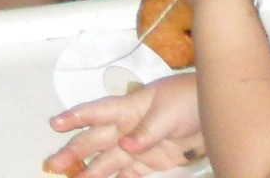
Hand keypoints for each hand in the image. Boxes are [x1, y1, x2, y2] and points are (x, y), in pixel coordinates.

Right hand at [46, 76, 203, 174]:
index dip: (75, 117)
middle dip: (73, 151)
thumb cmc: (187, 99)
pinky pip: (128, 172)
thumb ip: (146, 130)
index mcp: (126, 108)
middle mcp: (126, 127)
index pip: (95, 112)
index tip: (55, 125)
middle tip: (53, 164)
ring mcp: (137, 145)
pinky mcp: (150, 161)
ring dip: (90, 170)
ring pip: (107, 160)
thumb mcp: (166, 111)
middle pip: (95, 140)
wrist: (216, 111)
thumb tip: (125, 145)